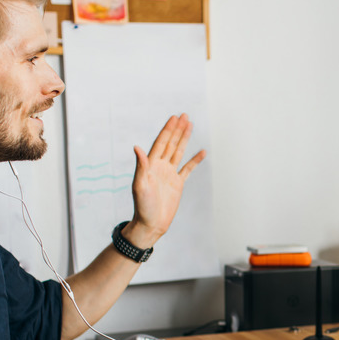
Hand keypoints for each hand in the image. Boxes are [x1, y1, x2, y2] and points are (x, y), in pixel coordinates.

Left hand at [124, 114, 206, 247]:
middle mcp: (160, 166)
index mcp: (151, 165)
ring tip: (190, 125)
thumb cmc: (142, 206)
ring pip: (179, 152)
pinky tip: (201, 152)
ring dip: (184, 139)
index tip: (174, 118)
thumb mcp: (140, 185)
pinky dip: (195, 160)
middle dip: (177, 129)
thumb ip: (141, 166)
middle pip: (170, 143)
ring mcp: (169, 174)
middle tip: (184, 115)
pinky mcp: (178, 183)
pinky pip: (188, 169)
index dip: (167, 130)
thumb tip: (137, 147)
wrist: (151, 223)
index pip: (160, 142)